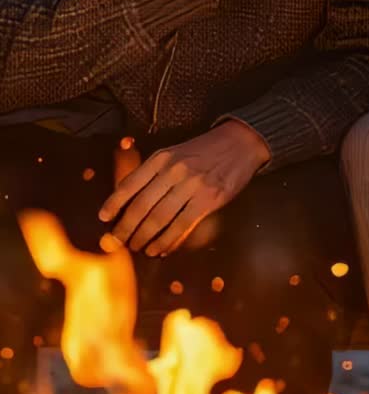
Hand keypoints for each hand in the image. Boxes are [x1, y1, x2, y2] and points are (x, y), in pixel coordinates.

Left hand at [98, 121, 269, 255]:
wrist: (239, 144)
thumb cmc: (203, 151)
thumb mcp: (174, 152)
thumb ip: (153, 173)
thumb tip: (128, 201)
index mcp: (162, 157)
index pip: (130, 183)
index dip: (114, 203)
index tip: (103, 219)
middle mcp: (174, 170)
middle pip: (141, 206)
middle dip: (125, 228)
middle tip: (117, 242)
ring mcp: (192, 185)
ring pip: (159, 219)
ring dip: (144, 238)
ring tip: (137, 248)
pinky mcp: (208, 200)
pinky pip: (182, 226)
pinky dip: (167, 241)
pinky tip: (160, 249)